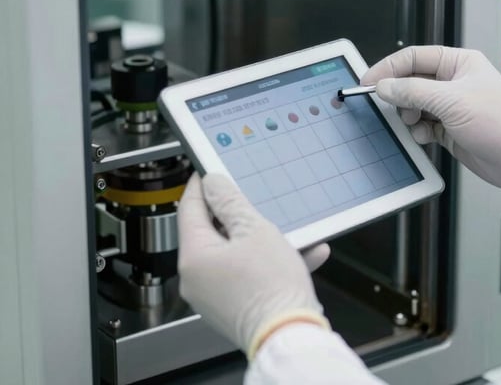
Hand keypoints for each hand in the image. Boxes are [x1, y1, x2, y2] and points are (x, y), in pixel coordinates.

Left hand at [177, 173, 330, 357]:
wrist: (290, 335)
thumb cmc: (272, 288)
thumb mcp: (255, 230)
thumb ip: (231, 202)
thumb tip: (213, 184)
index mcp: (194, 257)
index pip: (188, 209)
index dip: (201, 186)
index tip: (209, 173)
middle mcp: (197, 279)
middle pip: (212, 233)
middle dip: (238, 215)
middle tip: (253, 199)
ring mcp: (214, 296)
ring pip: (235, 254)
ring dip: (262, 239)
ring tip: (291, 230)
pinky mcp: (234, 307)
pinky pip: (248, 275)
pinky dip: (269, 262)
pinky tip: (302, 253)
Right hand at [362, 46, 500, 199]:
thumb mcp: (451, 101)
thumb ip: (413, 91)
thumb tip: (385, 86)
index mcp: (459, 63)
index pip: (414, 57)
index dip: (389, 68)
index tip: (369, 81)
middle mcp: (454, 82)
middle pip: (410, 81)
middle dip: (400, 96)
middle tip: (394, 107)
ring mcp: (452, 106)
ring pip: (414, 105)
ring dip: (409, 116)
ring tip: (417, 124)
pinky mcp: (450, 129)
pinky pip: (422, 125)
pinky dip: (419, 131)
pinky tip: (426, 136)